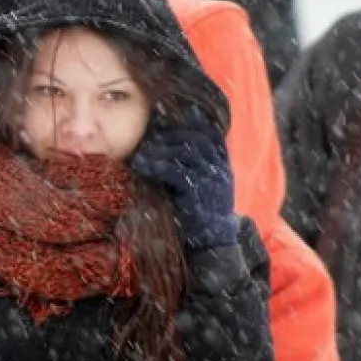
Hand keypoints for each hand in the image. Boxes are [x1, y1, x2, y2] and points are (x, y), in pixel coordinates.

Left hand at [129, 107, 237, 250]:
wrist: (210, 240)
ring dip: (157, 150)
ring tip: (139, 155)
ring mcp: (211, 177)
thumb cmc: (198, 209)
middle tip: (146, 138)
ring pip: (183, 151)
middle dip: (167, 135)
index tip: (162, 119)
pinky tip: (141, 166)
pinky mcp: (198, 191)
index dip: (185, 122)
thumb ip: (189, 161)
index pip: (206, 130)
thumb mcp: (198, 181)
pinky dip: (155, 165)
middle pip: (193, 137)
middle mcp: (219, 165)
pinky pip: (175, 170)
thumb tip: (163, 138)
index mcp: (221, 160)